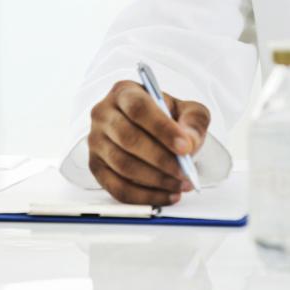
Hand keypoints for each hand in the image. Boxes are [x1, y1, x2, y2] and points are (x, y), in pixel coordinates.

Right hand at [88, 81, 209, 205]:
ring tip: (180, 184)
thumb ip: (193, 121)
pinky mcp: (96, 166)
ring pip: (122, 165)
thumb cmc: (166, 118)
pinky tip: (167, 195)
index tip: (184, 147)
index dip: (162, 129)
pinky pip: (117, 188)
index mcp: (124, 92)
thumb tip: (188, 142)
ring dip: (155, 180)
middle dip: (160, 159)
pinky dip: (145, 197)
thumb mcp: (186, 111)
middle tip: (184, 171)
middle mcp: (104, 113)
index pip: (138, 108)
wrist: (150, 130)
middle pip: (128, 138)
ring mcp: (96, 141)